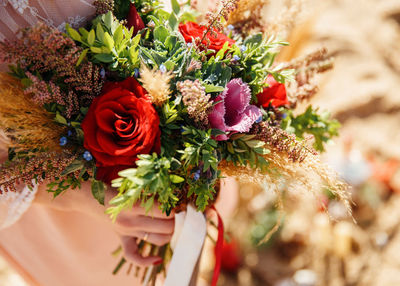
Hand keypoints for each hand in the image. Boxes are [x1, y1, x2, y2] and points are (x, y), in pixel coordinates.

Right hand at [35, 182, 174, 266]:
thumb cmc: (109, 182)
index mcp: (133, 205)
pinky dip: (146, 261)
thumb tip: (172, 190)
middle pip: (167, 227)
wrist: (85, 195)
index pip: (166, 212)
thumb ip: (149, 186)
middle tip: (176, 209)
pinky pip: (133, 256)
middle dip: (176, 218)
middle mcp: (131, 222)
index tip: (178, 200)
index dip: (175, 206)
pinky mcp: (121, 238)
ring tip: (170, 222)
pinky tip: (157, 259)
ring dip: (169, 232)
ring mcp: (126, 232)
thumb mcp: (130, 182)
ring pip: (159, 240)